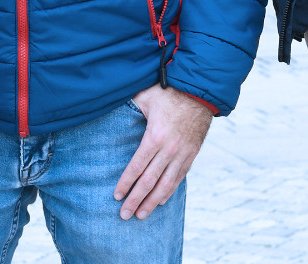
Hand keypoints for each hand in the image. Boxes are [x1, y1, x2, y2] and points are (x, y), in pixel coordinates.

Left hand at [114, 85, 212, 218]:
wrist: (199, 93)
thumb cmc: (169, 93)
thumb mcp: (145, 98)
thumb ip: (129, 108)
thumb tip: (107, 106)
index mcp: (154, 138)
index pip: (136, 167)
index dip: (126, 184)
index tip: (116, 196)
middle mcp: (169, 150)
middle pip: (149, 182)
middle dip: (135, 200)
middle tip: (124, 215)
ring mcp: (182, 154)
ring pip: (165, 185)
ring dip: (152, 202)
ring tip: (141, 215)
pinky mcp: (191, 155)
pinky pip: (179, 178)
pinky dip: (168, 192)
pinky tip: (160, 201)